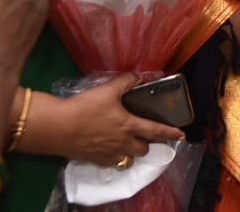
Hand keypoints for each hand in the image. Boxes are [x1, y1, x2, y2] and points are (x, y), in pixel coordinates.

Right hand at [27, 73, 185, 166]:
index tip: (182, 135)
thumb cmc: (86, 107)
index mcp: (130, 126)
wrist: (58, 127)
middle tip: (145, 135)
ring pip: (129, 158)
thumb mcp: (108, 89)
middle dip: (147, 143)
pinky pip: (113, 163)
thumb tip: (137, 76)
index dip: (171, 133)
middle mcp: (123, 143)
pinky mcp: (95, 160)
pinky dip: (116, 158)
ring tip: (129, 143)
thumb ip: (126, 81)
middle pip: (143, 149)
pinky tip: (111, 150)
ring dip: (132, 152)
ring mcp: (109, 154)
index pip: (156, 131)